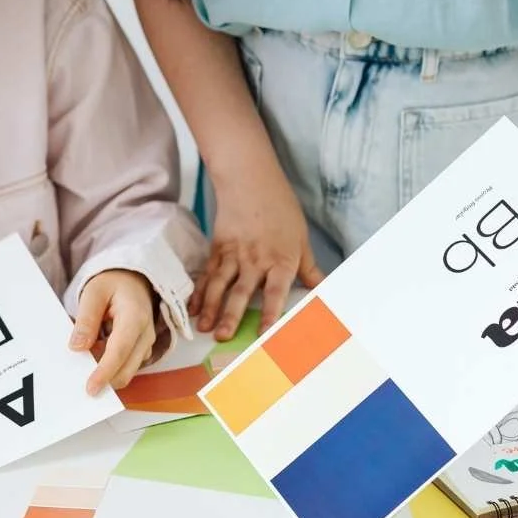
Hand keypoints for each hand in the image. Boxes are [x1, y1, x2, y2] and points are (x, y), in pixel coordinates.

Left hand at [72, 270, 158, 395]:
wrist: (132, 280)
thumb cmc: (113, 284)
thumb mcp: (93, 293)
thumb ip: (86, 320)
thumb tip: (77, 347)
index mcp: (135, 317)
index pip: (120, 351)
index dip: (105, 372)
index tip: (91, 388)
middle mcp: (146, 334)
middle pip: (126, 369)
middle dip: (105, 380)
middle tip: (79, 381)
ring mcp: (146, 344)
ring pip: (126, 371)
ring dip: (106, 371)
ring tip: (86, 353)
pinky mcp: (141, 350)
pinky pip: (125, 366)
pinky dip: (109, 366)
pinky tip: (95, 352)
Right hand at [192, 167, 323, 339]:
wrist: (250, 181)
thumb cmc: (281, 210)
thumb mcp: (301, 239)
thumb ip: (309, 269)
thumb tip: (323, 289)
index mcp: (281, 260)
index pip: (275, 292)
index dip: (269, 314)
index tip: (264, 335)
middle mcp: (256, 260)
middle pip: (241, 291)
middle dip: (231, 315)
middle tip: (222, 336)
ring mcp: (234, 254)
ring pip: (220, 285)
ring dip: (211, 307)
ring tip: (204, 327)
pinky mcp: (217, 248)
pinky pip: (207, 274)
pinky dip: (199, 292)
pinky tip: (193, 308)